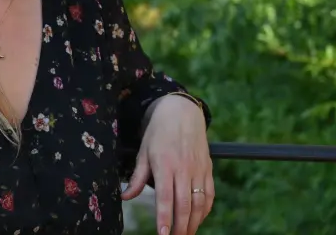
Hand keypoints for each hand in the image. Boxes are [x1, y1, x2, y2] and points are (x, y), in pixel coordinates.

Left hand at [121, 95, 213, 234]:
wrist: (182, 113)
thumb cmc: (158, 132)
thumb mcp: (143, 151)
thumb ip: (137, 177)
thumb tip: (126, 196)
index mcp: (165, 165)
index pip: (165, 198)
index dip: (164, 218)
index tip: (162, 234)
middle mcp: (183, 169)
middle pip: (184, 205)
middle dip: (180, 227)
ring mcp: (198, 170)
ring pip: (199, 203)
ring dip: (194, 222)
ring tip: (186, 234)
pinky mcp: (208, 169)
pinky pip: (209, 195)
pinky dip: (205, 210)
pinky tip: (199, 219)